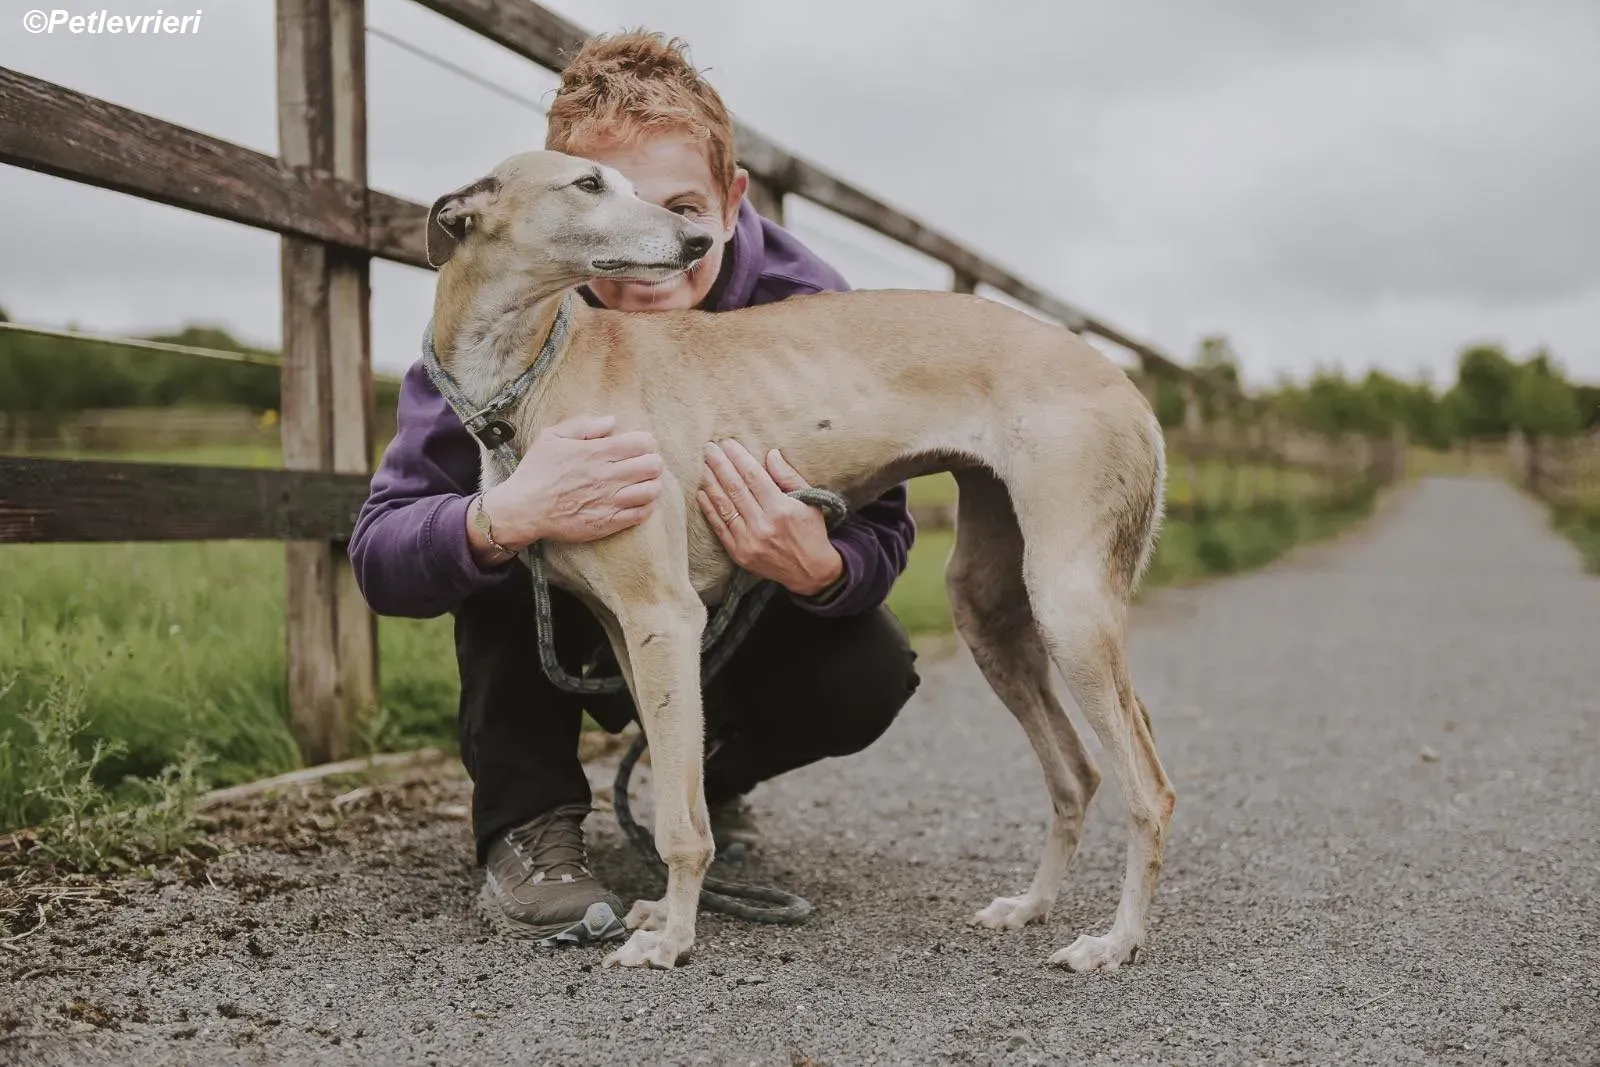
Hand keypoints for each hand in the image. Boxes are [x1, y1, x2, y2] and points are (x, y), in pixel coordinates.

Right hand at [470, 414, 662, 562]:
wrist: (523, 510)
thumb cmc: (536, 471)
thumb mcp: (552, 437)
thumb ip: (584, 425)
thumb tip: (612, 421)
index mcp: (595, 453)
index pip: (641, 443)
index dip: (646, 442)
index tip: (639, 445)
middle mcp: (606, 477)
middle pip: (652, 465)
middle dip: (653, 462)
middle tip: (644, 464)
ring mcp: (609, 502)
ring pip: (651, 490)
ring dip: (652, 484)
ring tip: (643, 483)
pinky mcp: (607, 523)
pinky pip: (641, 514)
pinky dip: (646, 506)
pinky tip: (638, 500)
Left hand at [698, 439, 843, 596]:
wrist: (810, 571)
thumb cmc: (811, 531)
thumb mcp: (809, 500)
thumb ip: (788, 476)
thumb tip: (770, 454)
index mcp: (781, 509)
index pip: (754, 476)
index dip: (738, 457)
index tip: (727, 443)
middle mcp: (763, 525)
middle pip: (735, 488)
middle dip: (720, 465)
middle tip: (708, 448)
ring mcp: (749, 541)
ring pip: (724, 506)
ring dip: (710, 483)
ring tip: (702, 465)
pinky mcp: (739, 554)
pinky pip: (720, 527)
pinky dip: (709, 509)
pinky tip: (702, 493)